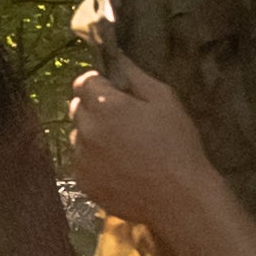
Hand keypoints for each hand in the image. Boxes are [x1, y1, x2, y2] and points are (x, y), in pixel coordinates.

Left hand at [57, 64, 216, 231]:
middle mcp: (86, 130)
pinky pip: (82, 162)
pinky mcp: (83, 182)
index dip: (99, 83)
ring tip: (123, 147)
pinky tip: (120, 167)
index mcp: (105, 105)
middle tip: (123, 120)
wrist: (179, 198)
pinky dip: (95, 160)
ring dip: (93, 135)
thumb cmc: (177, 145)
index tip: (115, 91)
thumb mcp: (165, 100)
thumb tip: (118, 56)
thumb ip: (136, 76)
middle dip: (94, 107)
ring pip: (78, 136)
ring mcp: (81, 158)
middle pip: (77, 108)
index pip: (83, 82)